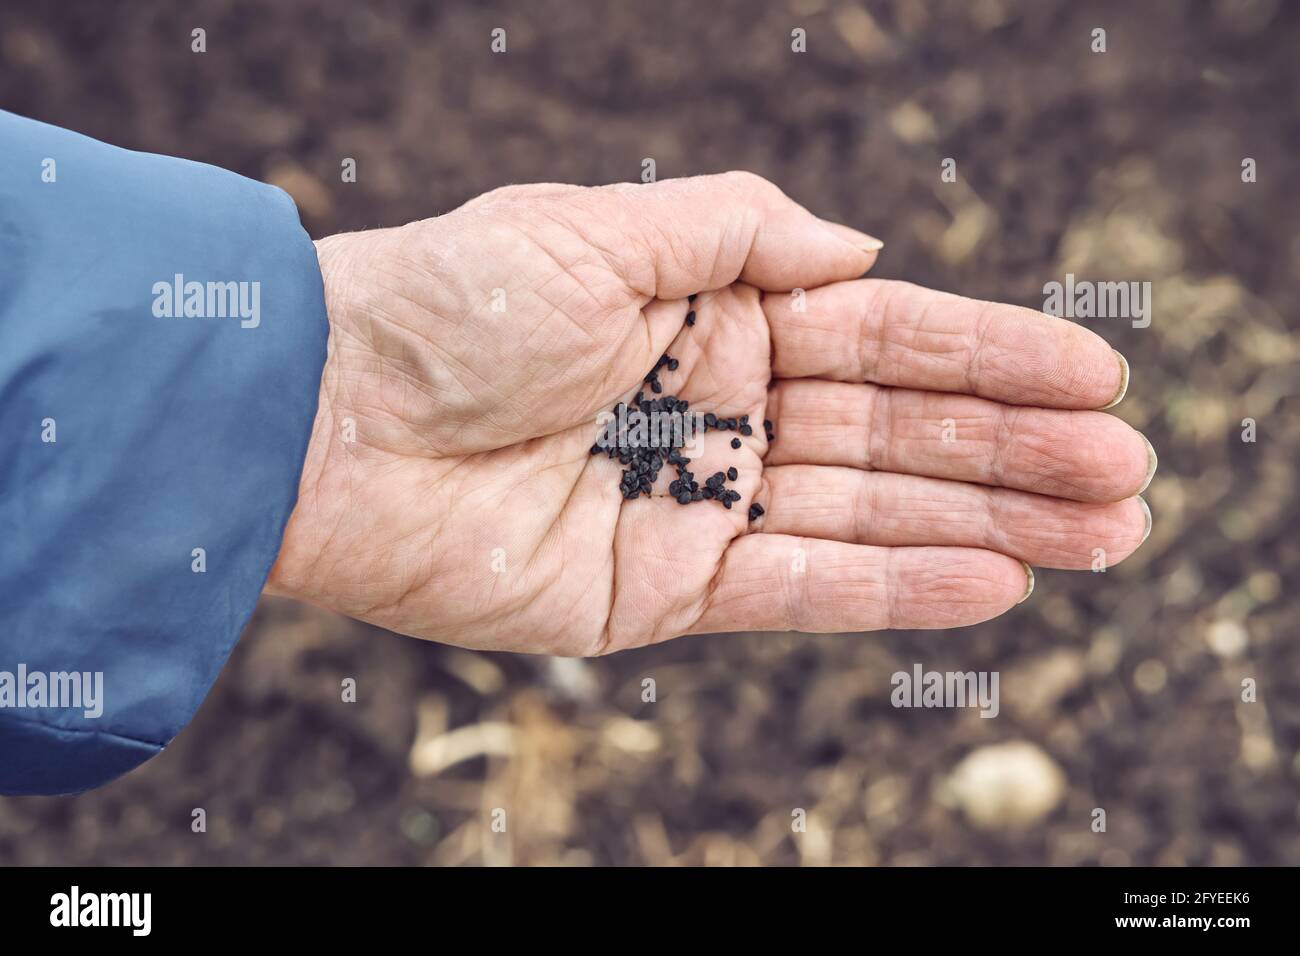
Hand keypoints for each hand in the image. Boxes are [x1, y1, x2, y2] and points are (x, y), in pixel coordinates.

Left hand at [265, 172, 1154, 655]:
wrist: (328, 421)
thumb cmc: (450, 303)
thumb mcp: (601, 228)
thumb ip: (742, 232)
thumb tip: (864, 250)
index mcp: (712, 318)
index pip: (883, 340)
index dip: (991, 361)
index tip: (1095, 379)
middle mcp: (718, 412)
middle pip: (897, 436)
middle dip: (1015, 454)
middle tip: (1130, 475)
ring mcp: (697, 507)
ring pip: (869, 518)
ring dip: (989, 525)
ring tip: (1103, 534)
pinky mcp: (661, 593)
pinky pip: (799, 591)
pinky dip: (894, 589)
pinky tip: (995, 581)